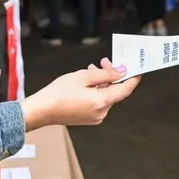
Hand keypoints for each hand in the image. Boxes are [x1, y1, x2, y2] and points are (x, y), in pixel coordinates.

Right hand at [20, 59, 139, 129]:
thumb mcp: (83, 76)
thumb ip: (105, 73)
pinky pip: (98, 101)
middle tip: (104, 61)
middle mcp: (102, 112)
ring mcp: (95, 117)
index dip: (133, 78)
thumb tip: (121, 71)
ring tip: (91, 69)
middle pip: (114, 91)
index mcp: (102, 102)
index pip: (126, 89)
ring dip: (102, 82)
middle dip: (111, 75)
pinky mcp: (88, 118)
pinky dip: (96, 90)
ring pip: (105, 95)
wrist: (41, 110)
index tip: (137, 68)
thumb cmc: (59, 92)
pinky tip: (86, 81)